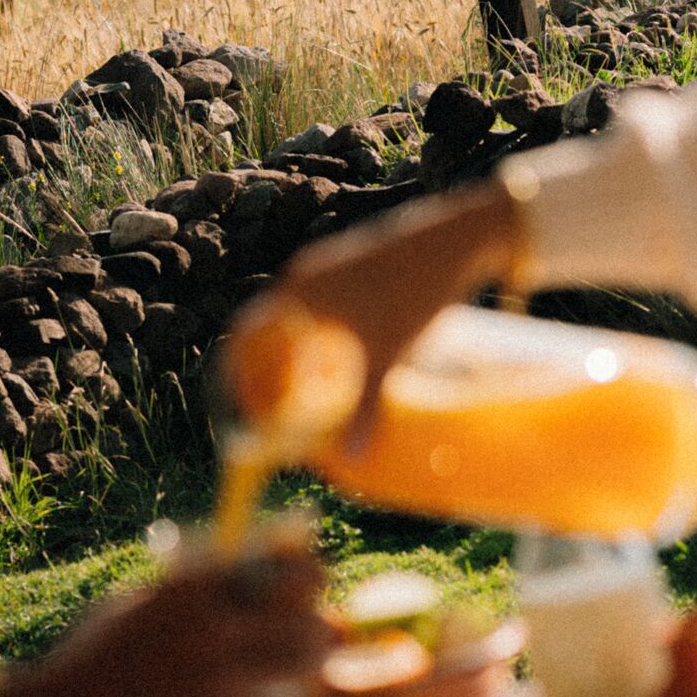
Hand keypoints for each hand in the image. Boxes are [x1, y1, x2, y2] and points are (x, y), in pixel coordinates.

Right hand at [0, 552, 329, 696]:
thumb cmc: (88, 663)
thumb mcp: (133, 607)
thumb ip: (187, 592)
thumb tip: (246, 576)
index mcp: (191, 586)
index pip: (284, 567)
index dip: (307, 573)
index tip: (309, 581)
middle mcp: (211, 628)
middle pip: (307, 618)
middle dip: (319, 627)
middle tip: (319, 634)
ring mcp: (217, 681)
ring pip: (302, 671)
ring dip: (307, 671)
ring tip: (298, 674)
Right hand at [238, 179, 522, 447]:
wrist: (458, 239)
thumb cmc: (416, 295)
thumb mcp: (387, 357)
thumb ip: (364, 409)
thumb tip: (353, 458)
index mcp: (299, 293)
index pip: (247, 337)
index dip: (238, 374)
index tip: (242, 406)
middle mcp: (305, 275)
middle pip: (267, 328)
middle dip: (268, 369)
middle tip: (274, 406)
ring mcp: (327, 265)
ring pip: (294, 314)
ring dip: (294, 350)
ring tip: (307, 388)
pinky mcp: (350, 264)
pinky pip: (317, 304)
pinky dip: (317, 333)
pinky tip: (340, 357)